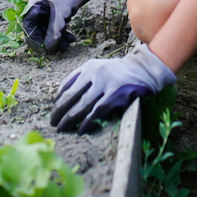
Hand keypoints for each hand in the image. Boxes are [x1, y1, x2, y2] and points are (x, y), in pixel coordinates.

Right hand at [21, 0, 105, 52]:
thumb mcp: (62, 13)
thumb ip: (54, 31)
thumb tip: (49, 48)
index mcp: (35, 2)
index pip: (28, 24)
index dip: (33, 38)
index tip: (42, 50)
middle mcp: (39, 6)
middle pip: (38, 27)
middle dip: (48, 39)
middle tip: (56, 49)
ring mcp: (48, 8)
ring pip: (49, 28)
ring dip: (57, 38)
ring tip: (67, 44)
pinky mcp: (57, 11)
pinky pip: (57, 25)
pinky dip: (63, 32)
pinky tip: (71, 38)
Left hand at [51, 45, 175, 132]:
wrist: (143, 69)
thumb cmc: (118, 73)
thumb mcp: (99, 69)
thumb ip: (82, 79)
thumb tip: (63, 99)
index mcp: (88, 67)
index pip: (67, 85)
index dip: (58, 100)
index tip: (54, 110)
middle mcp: (95, 74)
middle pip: (71, 96)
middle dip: (59, 111)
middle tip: (53, 122)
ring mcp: (105, 84)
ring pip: (82, 105)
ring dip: (69, 119)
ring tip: (62, 128)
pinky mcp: (115, 96)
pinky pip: (96, 112)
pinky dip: (87, 122)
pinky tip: (80, 130)